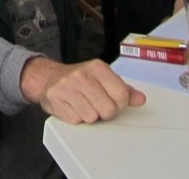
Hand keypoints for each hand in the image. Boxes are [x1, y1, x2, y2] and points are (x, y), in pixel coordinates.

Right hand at [21, 57, 145, 123]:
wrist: (49, 77)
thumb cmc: (80, 79)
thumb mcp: (103, 78)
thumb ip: (124, 89)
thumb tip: (140, 99)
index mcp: (97, 67)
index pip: (122, 95)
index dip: (119, 102)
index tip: (112, 99)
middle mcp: (81, 75)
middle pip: (108, 110)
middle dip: (105, 111)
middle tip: (96, 103)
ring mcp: (66, 88)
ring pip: (92, 117)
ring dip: (90, 115)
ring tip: (83, 104)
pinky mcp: (56, 101)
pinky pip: (76, 121)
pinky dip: (76, 118)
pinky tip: (72, 107)